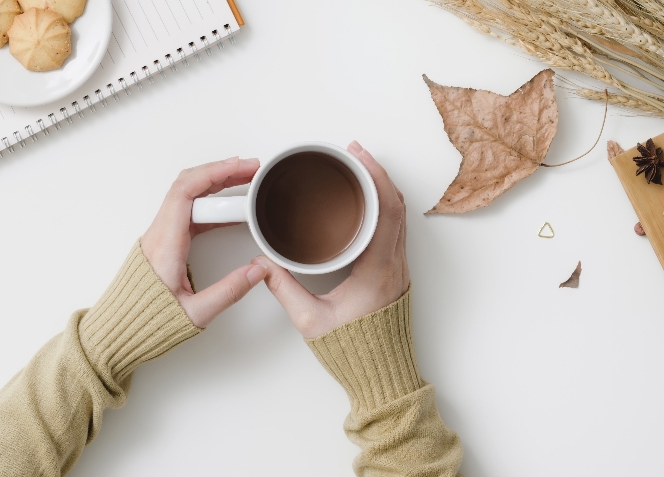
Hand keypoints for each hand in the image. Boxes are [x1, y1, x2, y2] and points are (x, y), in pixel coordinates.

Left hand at [142, 157, 267, 327]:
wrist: (120, 329)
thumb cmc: (147, 322)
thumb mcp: (195, 313)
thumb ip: (228, 292)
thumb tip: (257, 271)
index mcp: (165, 243)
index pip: (185, 192)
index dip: (213, 172)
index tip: (239, 166)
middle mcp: (160, 233)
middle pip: (188, 185)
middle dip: (221, 171)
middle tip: (252, 170)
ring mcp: (161, 235)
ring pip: (189, 196)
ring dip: (216, 184)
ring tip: (246, 182)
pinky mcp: (165, 241)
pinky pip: (189, 212)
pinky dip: (211, 203)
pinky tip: (232, 209)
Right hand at [254, 141, 408, 338]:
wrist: (382, 376)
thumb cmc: (354, 352)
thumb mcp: (311, 321)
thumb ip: (285, 289)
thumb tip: (264, 264)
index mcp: (378, 270)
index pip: (386, 210)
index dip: (375, 176)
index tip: (357, 156)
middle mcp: (395, 265)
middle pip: (397, 205)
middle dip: (376, 173)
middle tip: (353, 154)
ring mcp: (399, 269)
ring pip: (399, 216)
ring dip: (381, 189)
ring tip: (358, 171)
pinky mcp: (395, 274)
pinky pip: (395, 230)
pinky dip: (383, 208)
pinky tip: (365, 203)